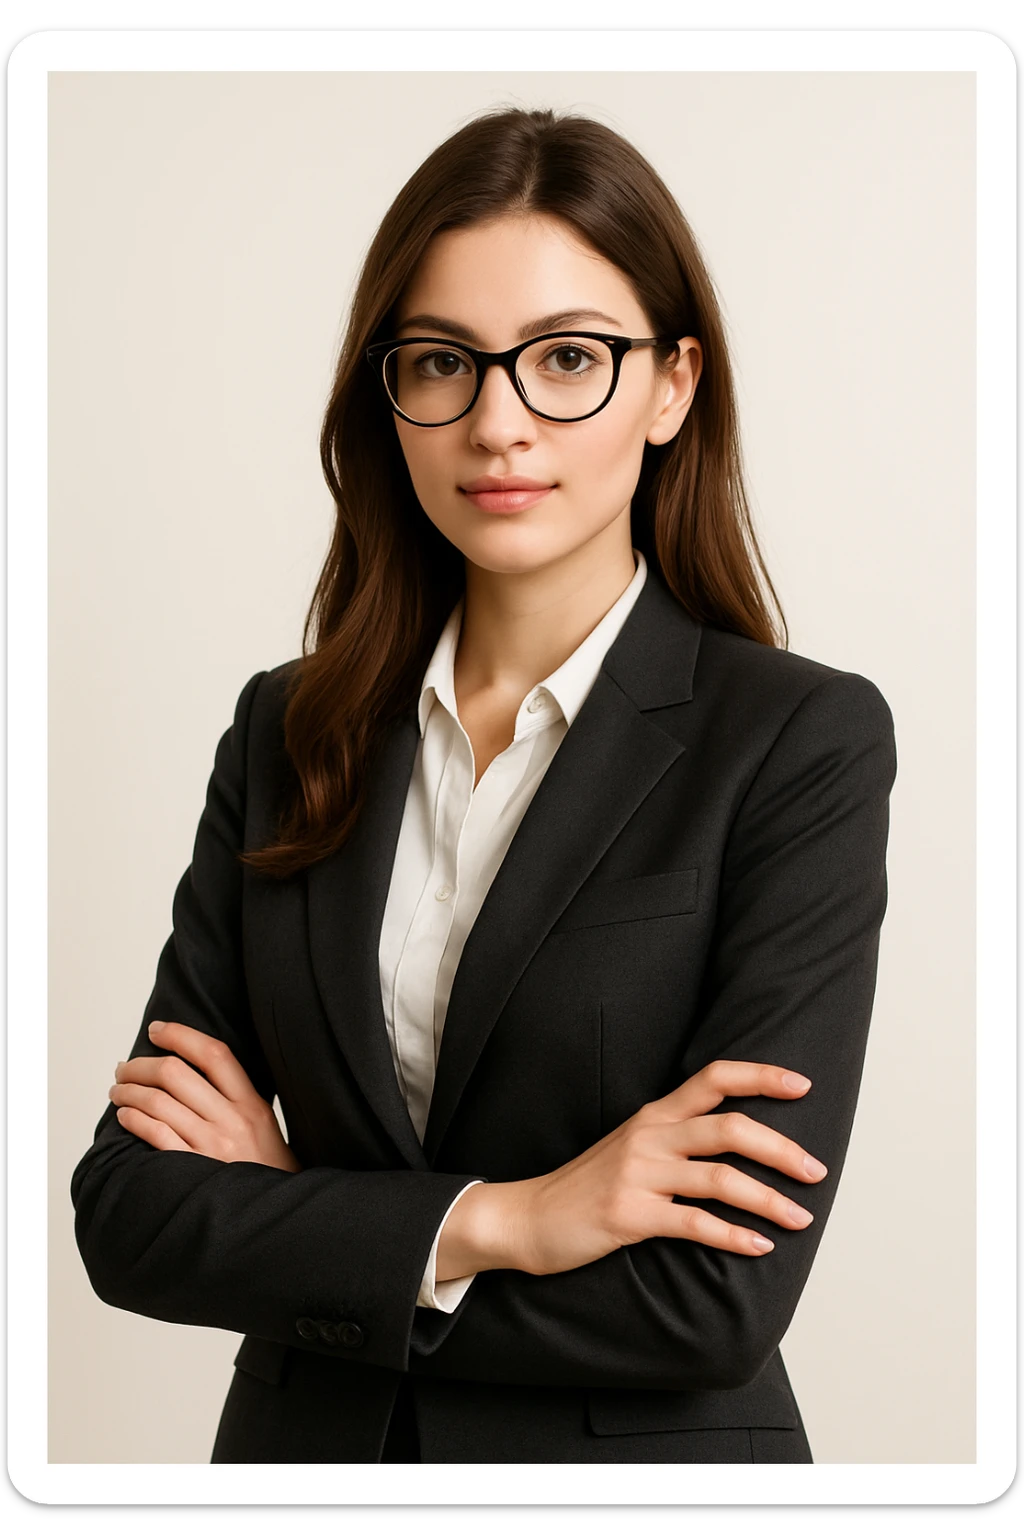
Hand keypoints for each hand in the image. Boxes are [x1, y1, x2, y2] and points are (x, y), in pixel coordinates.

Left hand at [109, 1020, 300, 1172]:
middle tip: (125, 1068)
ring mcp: (212, 1147)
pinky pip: (155, 1135)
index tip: (157, 1030)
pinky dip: (133, 1119)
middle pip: (176, 1073)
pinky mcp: (194, 1171)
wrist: (276, 1216)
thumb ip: (234, 1098)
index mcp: (252, 1104)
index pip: (214, 1054)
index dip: (181, 1035)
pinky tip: (125, 1115)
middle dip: (141, 1065)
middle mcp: (233, 1121)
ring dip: (128, 1092)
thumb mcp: (262, 1124)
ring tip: (118, 1091)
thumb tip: (189, 1070)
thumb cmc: (264, 1169)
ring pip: (159, 1102)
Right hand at [437, 1061, 826, 1280]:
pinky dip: (733, 1236)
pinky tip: (758, 1247)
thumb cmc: (588, 1186)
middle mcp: (650, 1136)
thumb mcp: (632, 1147)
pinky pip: (695, 1224)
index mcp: (654, 1114)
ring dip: (769, 1200)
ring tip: (799, 1218)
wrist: (528, 1217)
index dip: (761, 1076)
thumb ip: (677, 1137)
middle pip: (730, 1128)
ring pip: (720, 1178)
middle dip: (782, 1149)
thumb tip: (739, 1142)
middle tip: (816, 1171)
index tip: (803, 1085)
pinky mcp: (630, 1214)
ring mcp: (639, 1174)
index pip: (714, 1078)